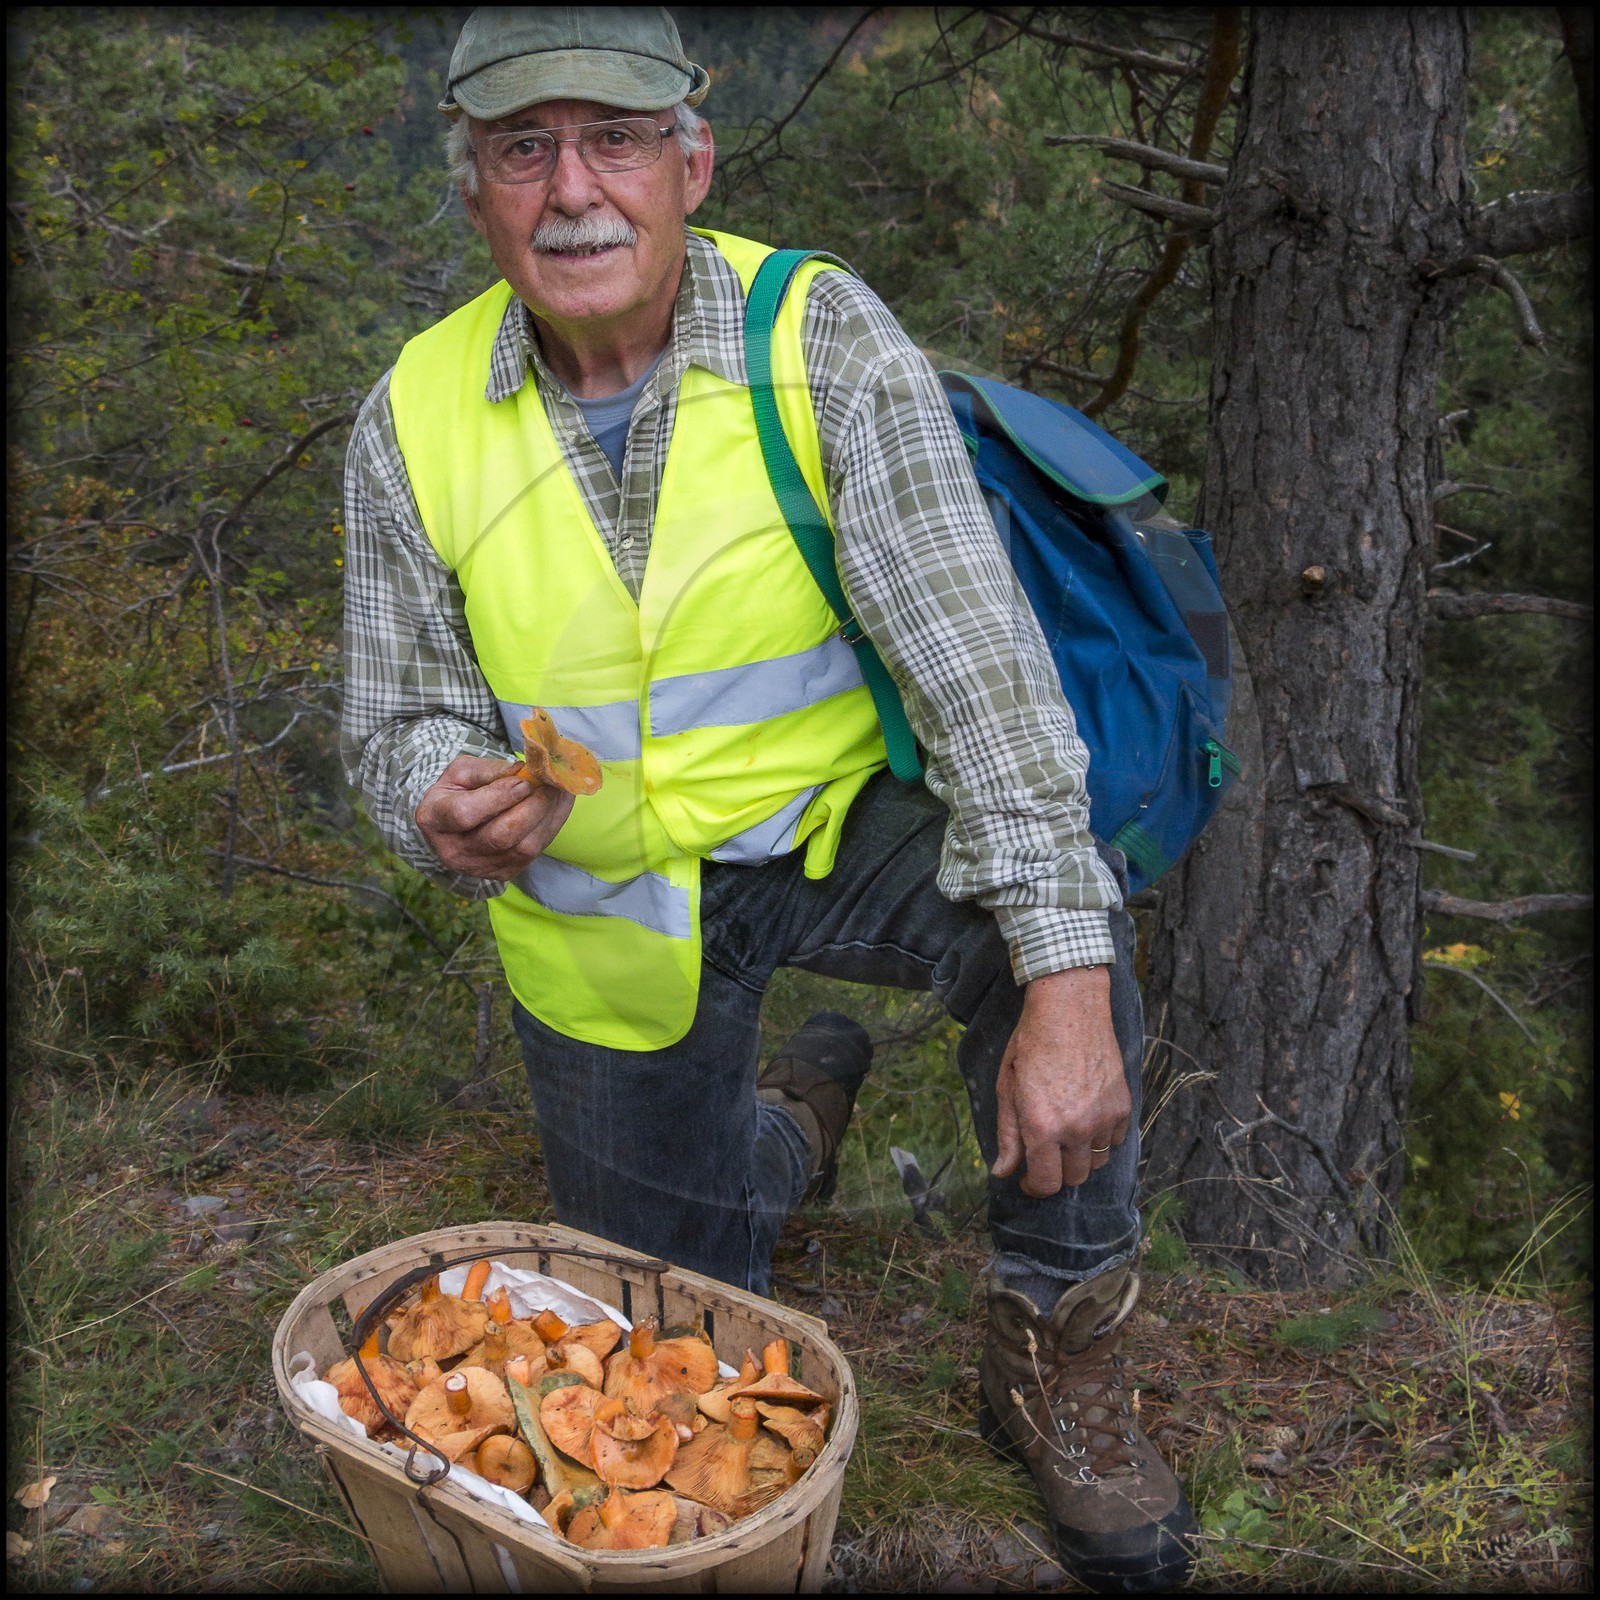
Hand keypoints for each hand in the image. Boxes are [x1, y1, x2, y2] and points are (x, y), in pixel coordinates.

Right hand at [415, 754, 573, 880]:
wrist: (458, 818)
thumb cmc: (460, 789)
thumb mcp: (465, 770)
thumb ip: (490, 771)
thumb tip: (522, 772)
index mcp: (434, 818)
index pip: (465, 813)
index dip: (498, 797)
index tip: (524, 780)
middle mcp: (453, 851)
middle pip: (500, 837)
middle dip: (532, 807)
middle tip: (549, 783)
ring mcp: (479, 868)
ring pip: (523, 848)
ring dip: (547, 817)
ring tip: (557, 790)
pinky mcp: (503, 873)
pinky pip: (535, 853)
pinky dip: (551, 827)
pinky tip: (555, 806)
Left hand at [991, 965, 1130, 1197]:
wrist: (1069, 1008)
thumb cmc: (1031, 1044)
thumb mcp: (1008, 1087)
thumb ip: (1008, 1135)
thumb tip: (1003, 1172)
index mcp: (1042, 1126)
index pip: (1047, 1183)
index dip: (1035, 1187)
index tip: (1029, 1180)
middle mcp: (1076, 1128)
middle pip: (1074, 1178)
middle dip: (1057, 1172)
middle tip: (1046, 1153)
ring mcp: (1103, 1118)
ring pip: (1097, 1162)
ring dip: (1080, 1156)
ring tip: (1066, 1133)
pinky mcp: (1122, 1106)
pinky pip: (1115, 1140)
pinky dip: (1102, 1137)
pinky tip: (1087, 1117)